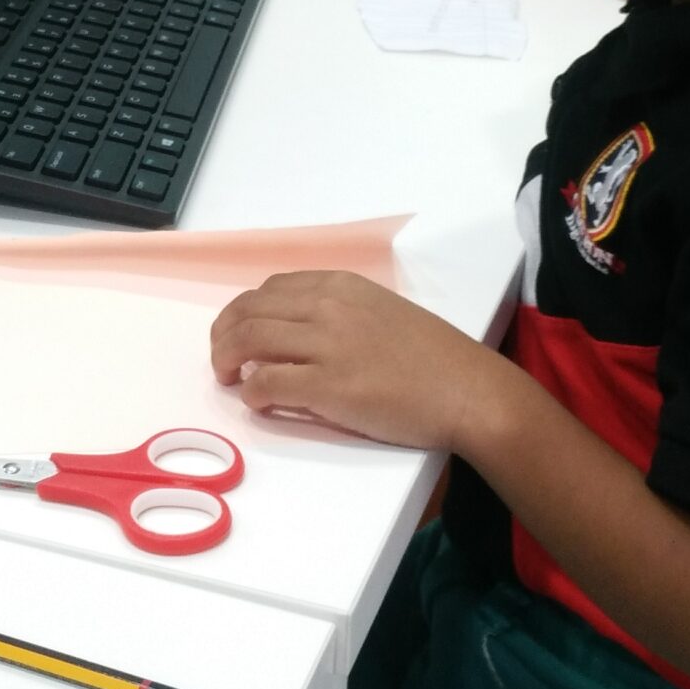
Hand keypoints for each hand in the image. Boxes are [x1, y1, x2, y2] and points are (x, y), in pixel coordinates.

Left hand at [210, 269, 527, 452]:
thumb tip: (304, 333)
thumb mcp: (383, 314)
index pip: (271, 289)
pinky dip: (251, 393)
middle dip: (224, 334)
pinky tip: (257, 401)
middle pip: (249, 310)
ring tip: (228, 379)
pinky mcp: (327, 385)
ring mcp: (326, 344)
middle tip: (222, 360)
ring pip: (248, 340)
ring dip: (226, 360)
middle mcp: (327, 306)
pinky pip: (267, 383)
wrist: (467, 390)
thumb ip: (343, 315)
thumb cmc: (434, 359)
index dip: (246, 312)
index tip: (241, 333)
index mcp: (341, 286)